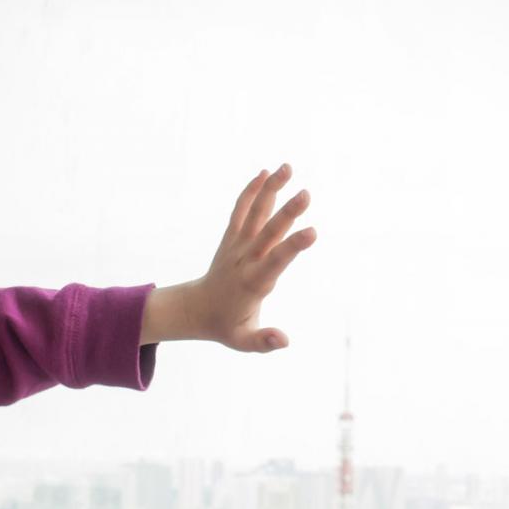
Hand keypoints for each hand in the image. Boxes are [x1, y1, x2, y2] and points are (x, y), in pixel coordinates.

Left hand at [148, 163, 313, 351]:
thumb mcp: (244, 341)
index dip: (293, 247)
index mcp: (253, 283)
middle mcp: (245, 259)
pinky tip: (265, 172)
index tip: (312, 232)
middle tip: (307, 193)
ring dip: (270, 189)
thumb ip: (264, 342)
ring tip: (288, 166)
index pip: (276, 262)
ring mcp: (237, 245)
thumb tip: (285, 340)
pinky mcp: (231, 237)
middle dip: (287, 213)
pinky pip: (241, 210)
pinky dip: (251, 191)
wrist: (196, 310)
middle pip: (268, 232)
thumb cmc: (226, 326)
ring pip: (255, 213)